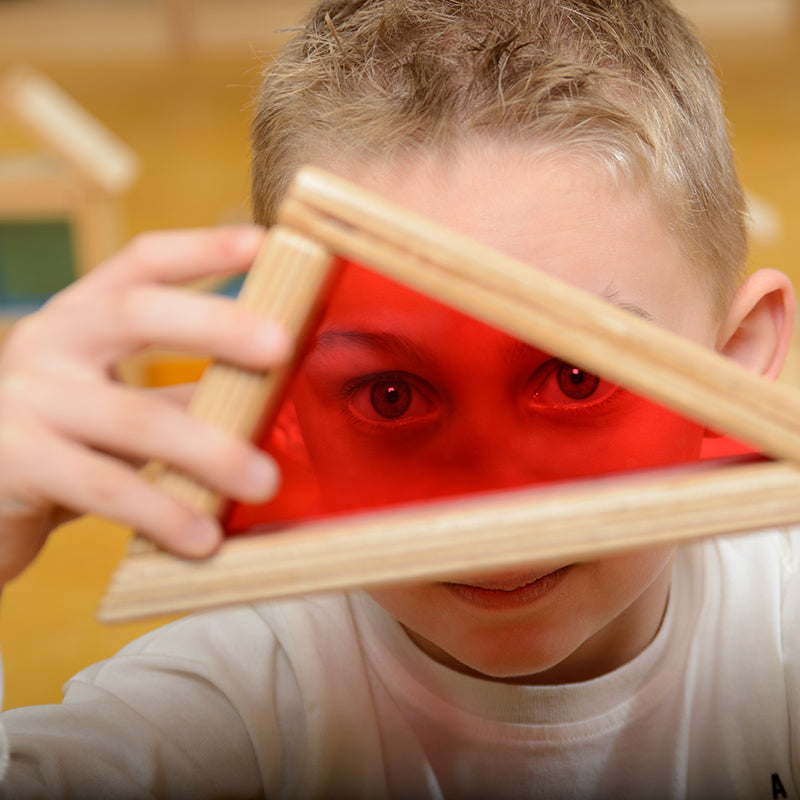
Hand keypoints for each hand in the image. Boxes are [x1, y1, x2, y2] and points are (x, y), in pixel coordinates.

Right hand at [0, 226, 289, 584]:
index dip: (202, 248)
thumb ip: (182, 393)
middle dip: (216, 324)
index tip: (264, 241)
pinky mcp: (14, 461)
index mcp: (79, 317)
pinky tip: (202, 537)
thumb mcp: (120, 407)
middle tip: (282, 346)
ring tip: (264, 481)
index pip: (141, 263)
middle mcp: (47, 342)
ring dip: (211, 451)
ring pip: (134, 418)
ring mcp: (25, 399)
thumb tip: (272, 388)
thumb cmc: (65, 446)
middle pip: (137, 314)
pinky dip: (163, 513)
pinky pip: (105, 487)